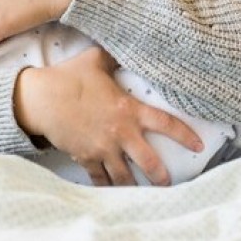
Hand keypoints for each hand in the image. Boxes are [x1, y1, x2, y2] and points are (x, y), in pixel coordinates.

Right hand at [14, 47, 203, 186]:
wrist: (40, 100)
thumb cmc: (68, 78)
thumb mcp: (95, 60)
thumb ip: (114, 57)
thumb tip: (125, 45)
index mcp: (128, 110)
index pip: (166, 124)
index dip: (185, 136)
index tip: (199, 146)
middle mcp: (120, 133)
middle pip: (150, 162)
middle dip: (162, 177)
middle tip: (170, 184)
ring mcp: (103, 149)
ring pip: (125, 177)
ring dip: (135, 186)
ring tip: (144, 195)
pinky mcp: (86, 158)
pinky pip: (100, 179)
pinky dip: (107, 187)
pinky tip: (112, 194)